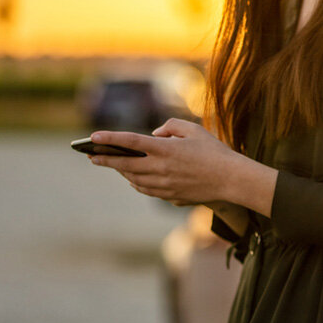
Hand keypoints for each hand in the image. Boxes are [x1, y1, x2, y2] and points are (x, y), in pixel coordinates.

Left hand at [88, 119, 276, 214]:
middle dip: (105, 159)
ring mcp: (165, 185)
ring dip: (120, 172)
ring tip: (110, 164)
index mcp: (166, 149)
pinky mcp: (170, 196)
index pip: (131, 142)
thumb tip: (154, 135)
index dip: (110, 139)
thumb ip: (170, 126)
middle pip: (125, 164)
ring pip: (134, 179)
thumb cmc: (214, 151)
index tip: (92, 137)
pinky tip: (132, 178)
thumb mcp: (194, 129)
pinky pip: (146, 190)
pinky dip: (136, 183)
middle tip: (90, 156)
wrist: (231, 180)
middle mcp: (161, 169)